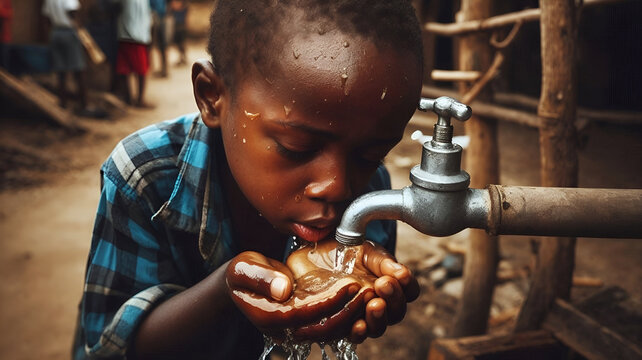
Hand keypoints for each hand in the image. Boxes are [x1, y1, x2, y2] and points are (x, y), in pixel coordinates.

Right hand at [225, 250, 367, 340]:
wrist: (243, 284)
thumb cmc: (242, 273)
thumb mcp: (244, 268)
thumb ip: (261, 277)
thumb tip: (284, 288)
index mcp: (269, 316)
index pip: (305, 314)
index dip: (330, 301)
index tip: (352, 284)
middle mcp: (285, 329)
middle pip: (323, 328)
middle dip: (349, 311)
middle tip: (370, 292)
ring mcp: (297, 329)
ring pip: (332, 331)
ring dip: (355, 316)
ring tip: (374, 296)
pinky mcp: (307, 323)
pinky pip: (332, 325)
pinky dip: (351, 316)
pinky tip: (366, 301)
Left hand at [290, 240, 419, 342]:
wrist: (314, 255)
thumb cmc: (345, 252)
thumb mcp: (366, 251)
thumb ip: (383, 262)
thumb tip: (401, 272)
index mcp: (390, 285)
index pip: (409, 291)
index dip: (408, 285)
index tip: (400, 274)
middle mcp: (379, 304)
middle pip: (396, 312)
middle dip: (393, 299)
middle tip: (383, 284)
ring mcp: (361, 316)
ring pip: (378, 327)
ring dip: (378, 318)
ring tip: (374, 305)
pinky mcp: (341, 324)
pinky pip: (353, 335)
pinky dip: (358, 332)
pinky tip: (358, 325)